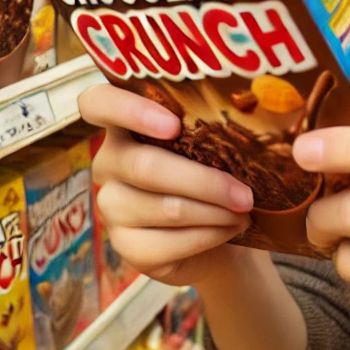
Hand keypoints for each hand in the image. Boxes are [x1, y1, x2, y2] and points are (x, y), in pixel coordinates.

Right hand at [78, 84, 255, 286]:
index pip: (98, 103)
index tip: (173, 125)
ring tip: (244, 210)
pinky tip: (231, 228)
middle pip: (145, 167)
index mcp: (124, 124)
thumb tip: (252, 123)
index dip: (128, 110)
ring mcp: (112, 205)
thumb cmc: (213, 175)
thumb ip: (213, 129)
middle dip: (204, 181)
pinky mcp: (125, 245)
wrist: (219, 236)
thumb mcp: (211, 145)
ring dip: (214, 211)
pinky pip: (169, 242)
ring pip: (165, 207)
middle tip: (245, 193)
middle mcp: (108, 162)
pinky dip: (209, 235)